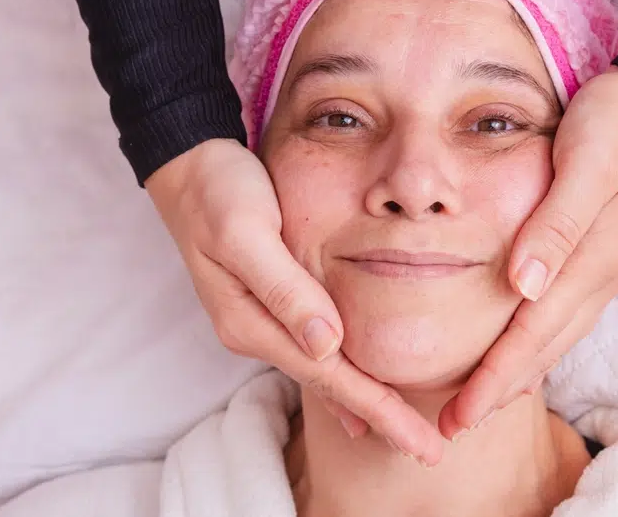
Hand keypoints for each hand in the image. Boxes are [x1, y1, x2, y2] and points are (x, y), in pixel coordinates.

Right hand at [146, 139, 444, 464]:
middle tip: (429, 450)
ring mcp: (264, 322)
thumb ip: (284, 288)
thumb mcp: (246, 232)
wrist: (189, 168)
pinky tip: (357, 402)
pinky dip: (343, 378)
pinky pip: (316, 352)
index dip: (377, 409)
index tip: (418, 441)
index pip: (329, 376)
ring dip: (367, 403)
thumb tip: (326, 345)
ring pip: (326, 373)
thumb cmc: (219, 191)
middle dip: (382, 419)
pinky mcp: (274, 304)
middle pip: (332, 385)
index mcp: (253, 322)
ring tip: (405, 432)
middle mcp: (258, 331)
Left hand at [438, 68, 617, 436]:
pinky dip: (540, 342)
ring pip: (558, 335)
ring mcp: (608, 266)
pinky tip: (525, 350)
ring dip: (520, 371)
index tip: (459, 415)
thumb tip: (522, 288)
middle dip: (500, 389)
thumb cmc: (615, 122)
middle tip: (454, 426)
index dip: (495, 377)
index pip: (535, 333)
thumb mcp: (585, 163)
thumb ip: (556, 226)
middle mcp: (604, 273)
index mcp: (595, 258)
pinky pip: (567, 313)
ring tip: (482, 401)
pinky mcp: (605, 253)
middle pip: (546, 346)